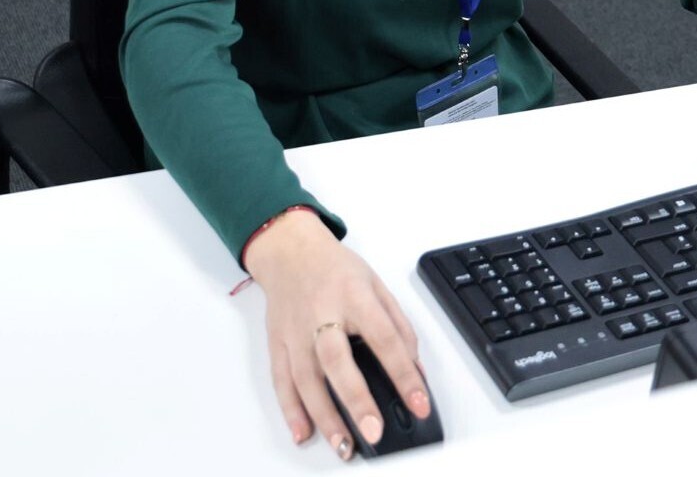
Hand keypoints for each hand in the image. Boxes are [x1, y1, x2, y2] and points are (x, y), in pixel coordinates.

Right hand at [243, 208, 430, 460]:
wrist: (290, 251)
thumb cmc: (336, 269)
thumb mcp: (377, 285)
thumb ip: (399, 327)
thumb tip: (416, 370)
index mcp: (354, 295)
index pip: (384, 338)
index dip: (403, 373)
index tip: (418, 403)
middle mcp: (322, 314)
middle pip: (337, 360)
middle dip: (356, 399)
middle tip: (374, 431)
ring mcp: (295, 331)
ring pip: (306, 379)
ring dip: (324, 416)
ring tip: (344, 445)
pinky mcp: (278, 343)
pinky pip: (282, 381)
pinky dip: (291, 410)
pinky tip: (303, 432)